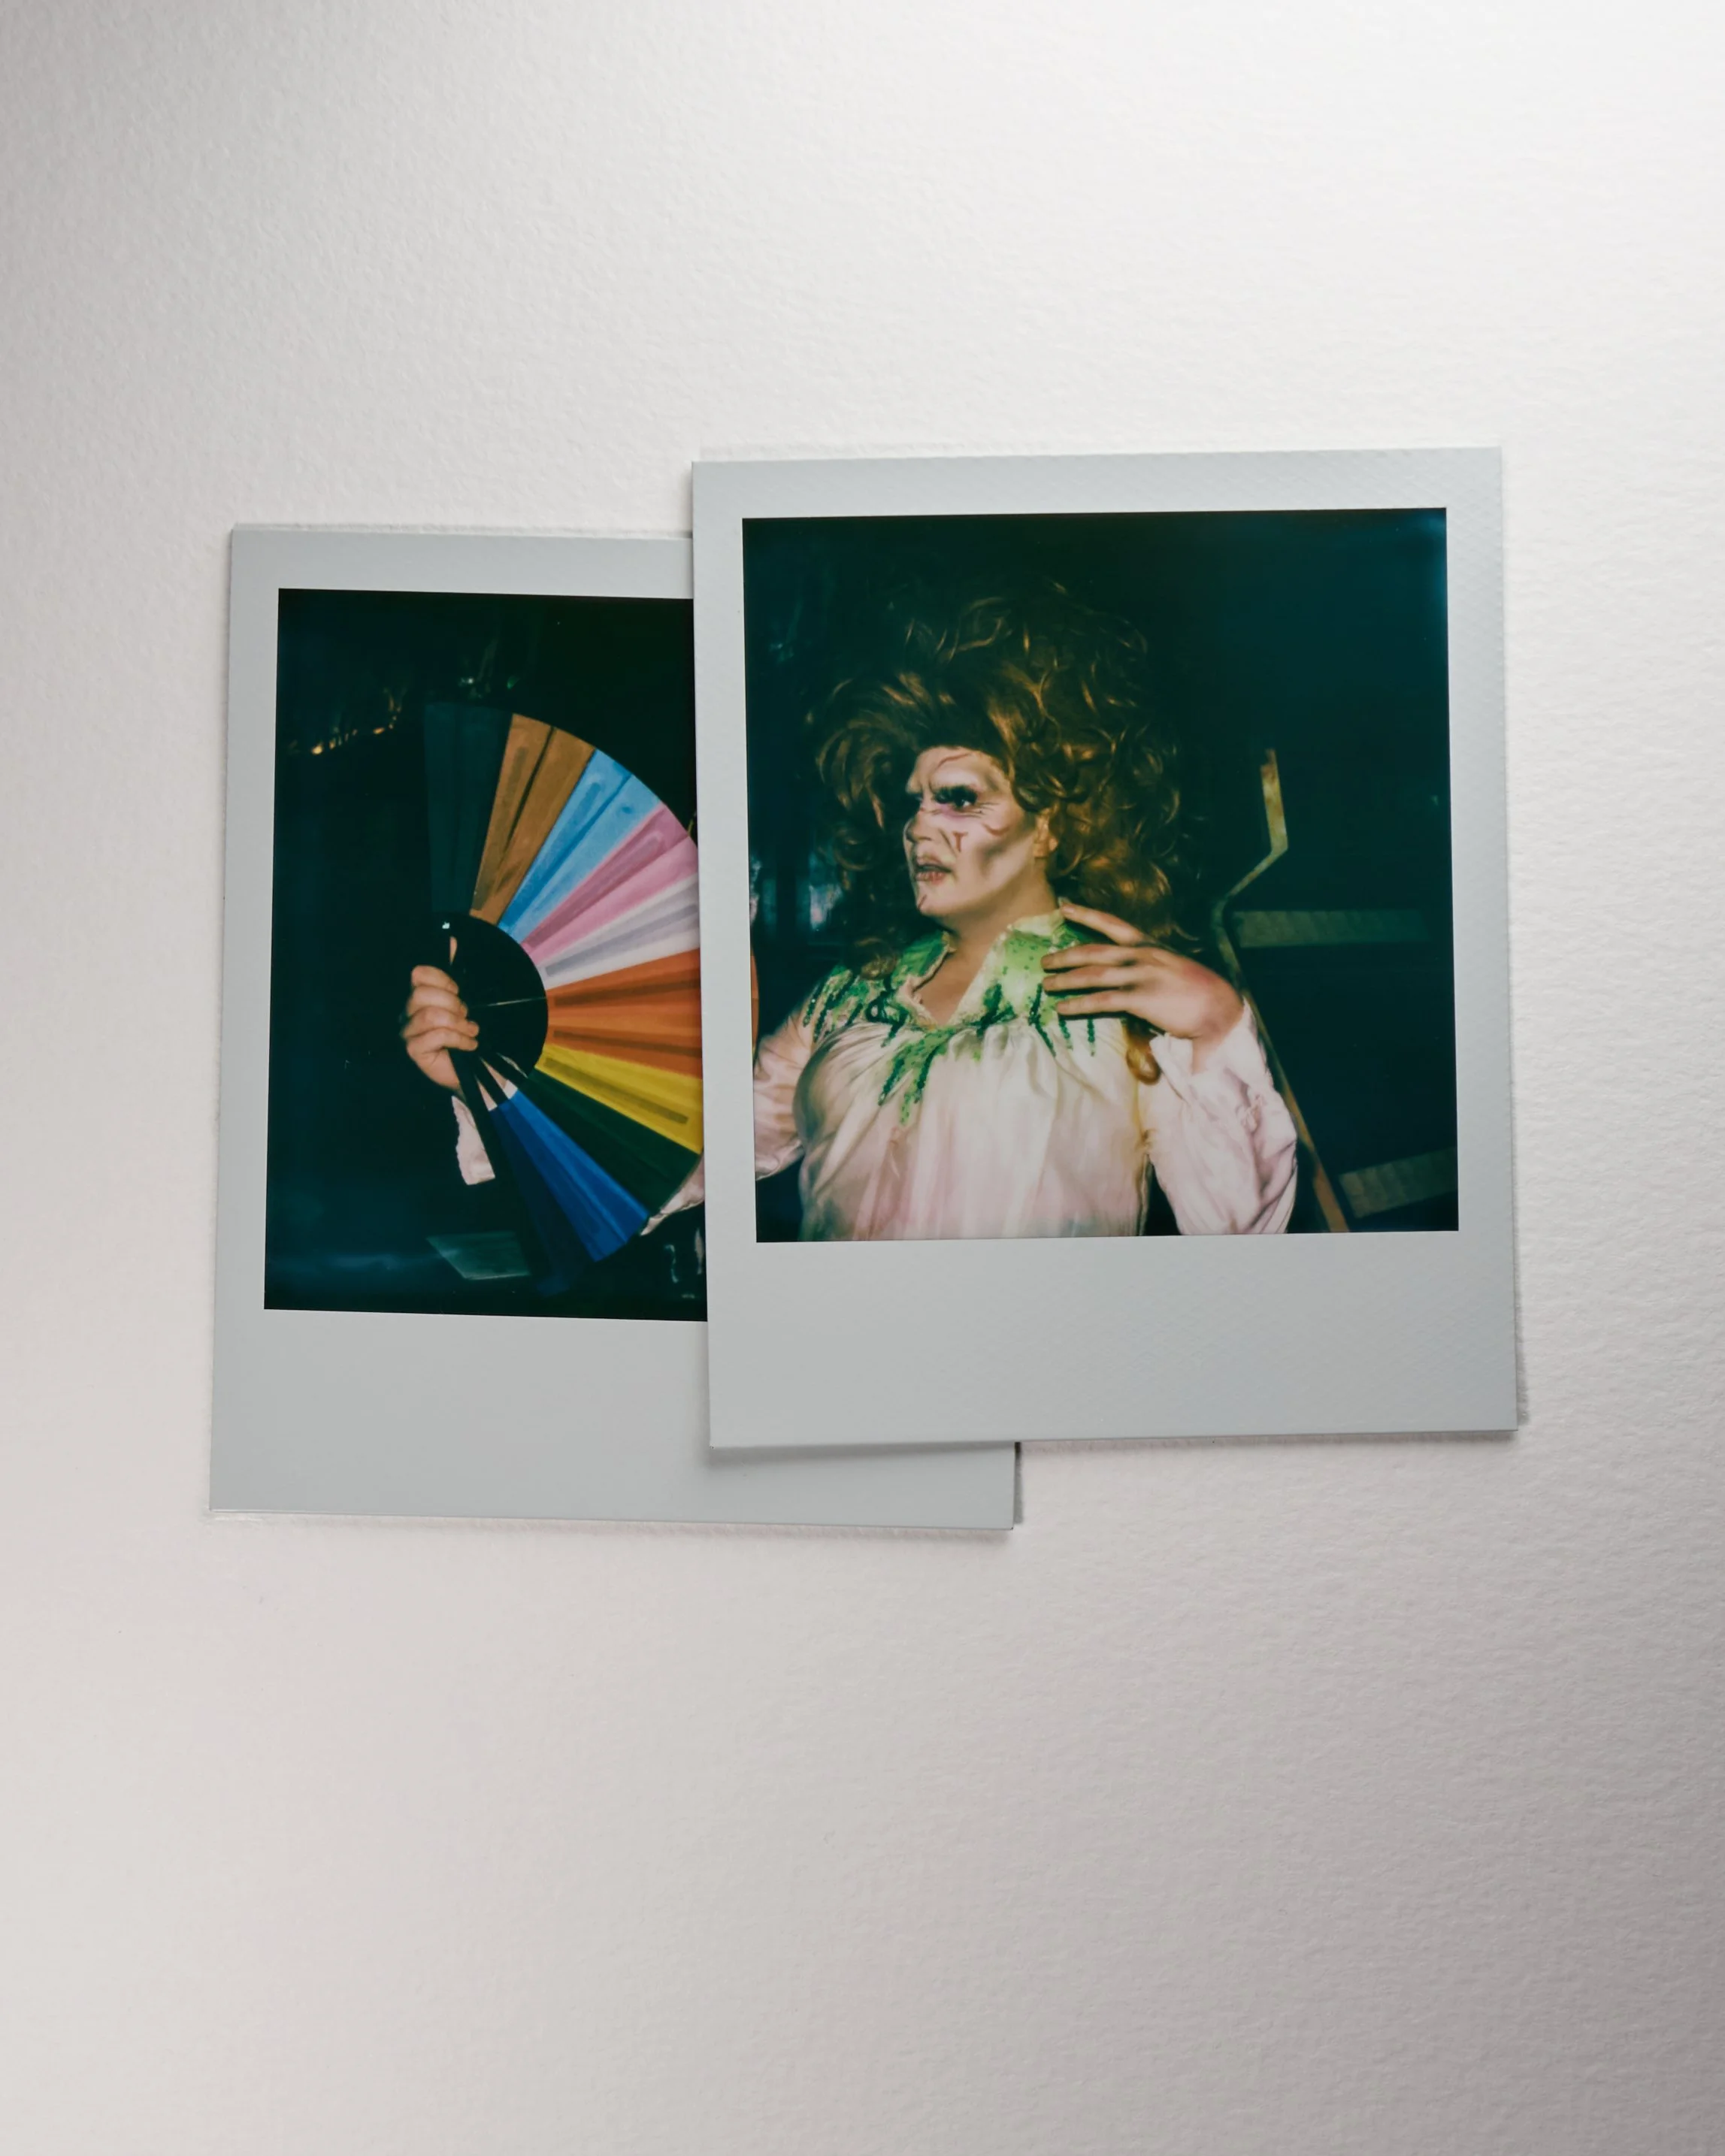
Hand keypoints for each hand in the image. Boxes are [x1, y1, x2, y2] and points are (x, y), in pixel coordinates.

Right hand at [401, 955, 477, 1092]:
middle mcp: (406, 1013)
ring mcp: (406, 1033)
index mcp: (416, 996)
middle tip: (466, 1016)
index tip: (459, 991)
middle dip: (452, 1003)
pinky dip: (459, 1038)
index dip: (442, 979)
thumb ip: (454, 972)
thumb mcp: (463, 1000)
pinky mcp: (413, 1051)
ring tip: (471, 1031)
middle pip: (422, 994)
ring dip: (458, 1023)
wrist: (474, 1068)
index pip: (418, 974)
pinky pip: (436, 1036)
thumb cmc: (464, 1032)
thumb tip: (451, 940)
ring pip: (430, 1015)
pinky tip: (469, 1044)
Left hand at [1042, 901, 1242, 1066]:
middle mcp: (1142, 955)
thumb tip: (1128, 972)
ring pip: (1093, 974)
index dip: (1086, 914)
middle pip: (1094, 951)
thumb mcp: (1172, 966)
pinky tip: (1062, 1008)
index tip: (1064, 907)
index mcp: (1150, 945)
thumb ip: (1149, 965)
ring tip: (1046, 985)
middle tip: (1045, 961)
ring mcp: (1141, 976)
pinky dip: (1079, 1004)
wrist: (1219, 1007)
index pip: (1113, 924)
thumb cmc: (1199, 991)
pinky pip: (1101, 1001)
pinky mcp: (1141, 998)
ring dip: (1065, 980)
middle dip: (1066, 955)